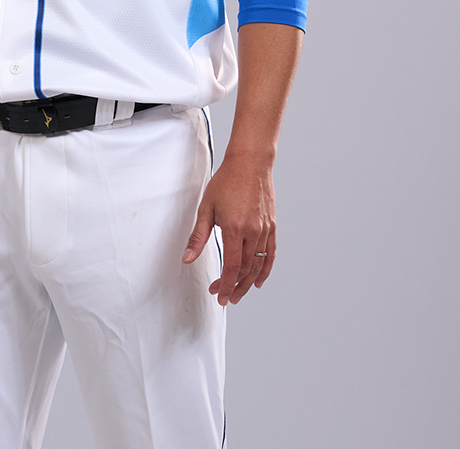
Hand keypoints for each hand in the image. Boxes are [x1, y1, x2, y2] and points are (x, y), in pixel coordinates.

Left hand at [182, 151, 276, 305]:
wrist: (249, 163)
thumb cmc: (226, 181)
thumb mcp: (206, 207)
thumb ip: (198, 236)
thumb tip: (187, 258)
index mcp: (234, 228)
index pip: (232, 267)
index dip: (226, 284)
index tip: (219, 295)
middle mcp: (252, 231)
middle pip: (246, 269)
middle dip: (235, 287)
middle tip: (225, 297)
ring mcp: (264, 229)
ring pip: (258, 264)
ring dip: (248, 282)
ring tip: (238, 292)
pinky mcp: (272, 225)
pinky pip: (270, 253)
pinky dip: (266, 269)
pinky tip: (258, 280)